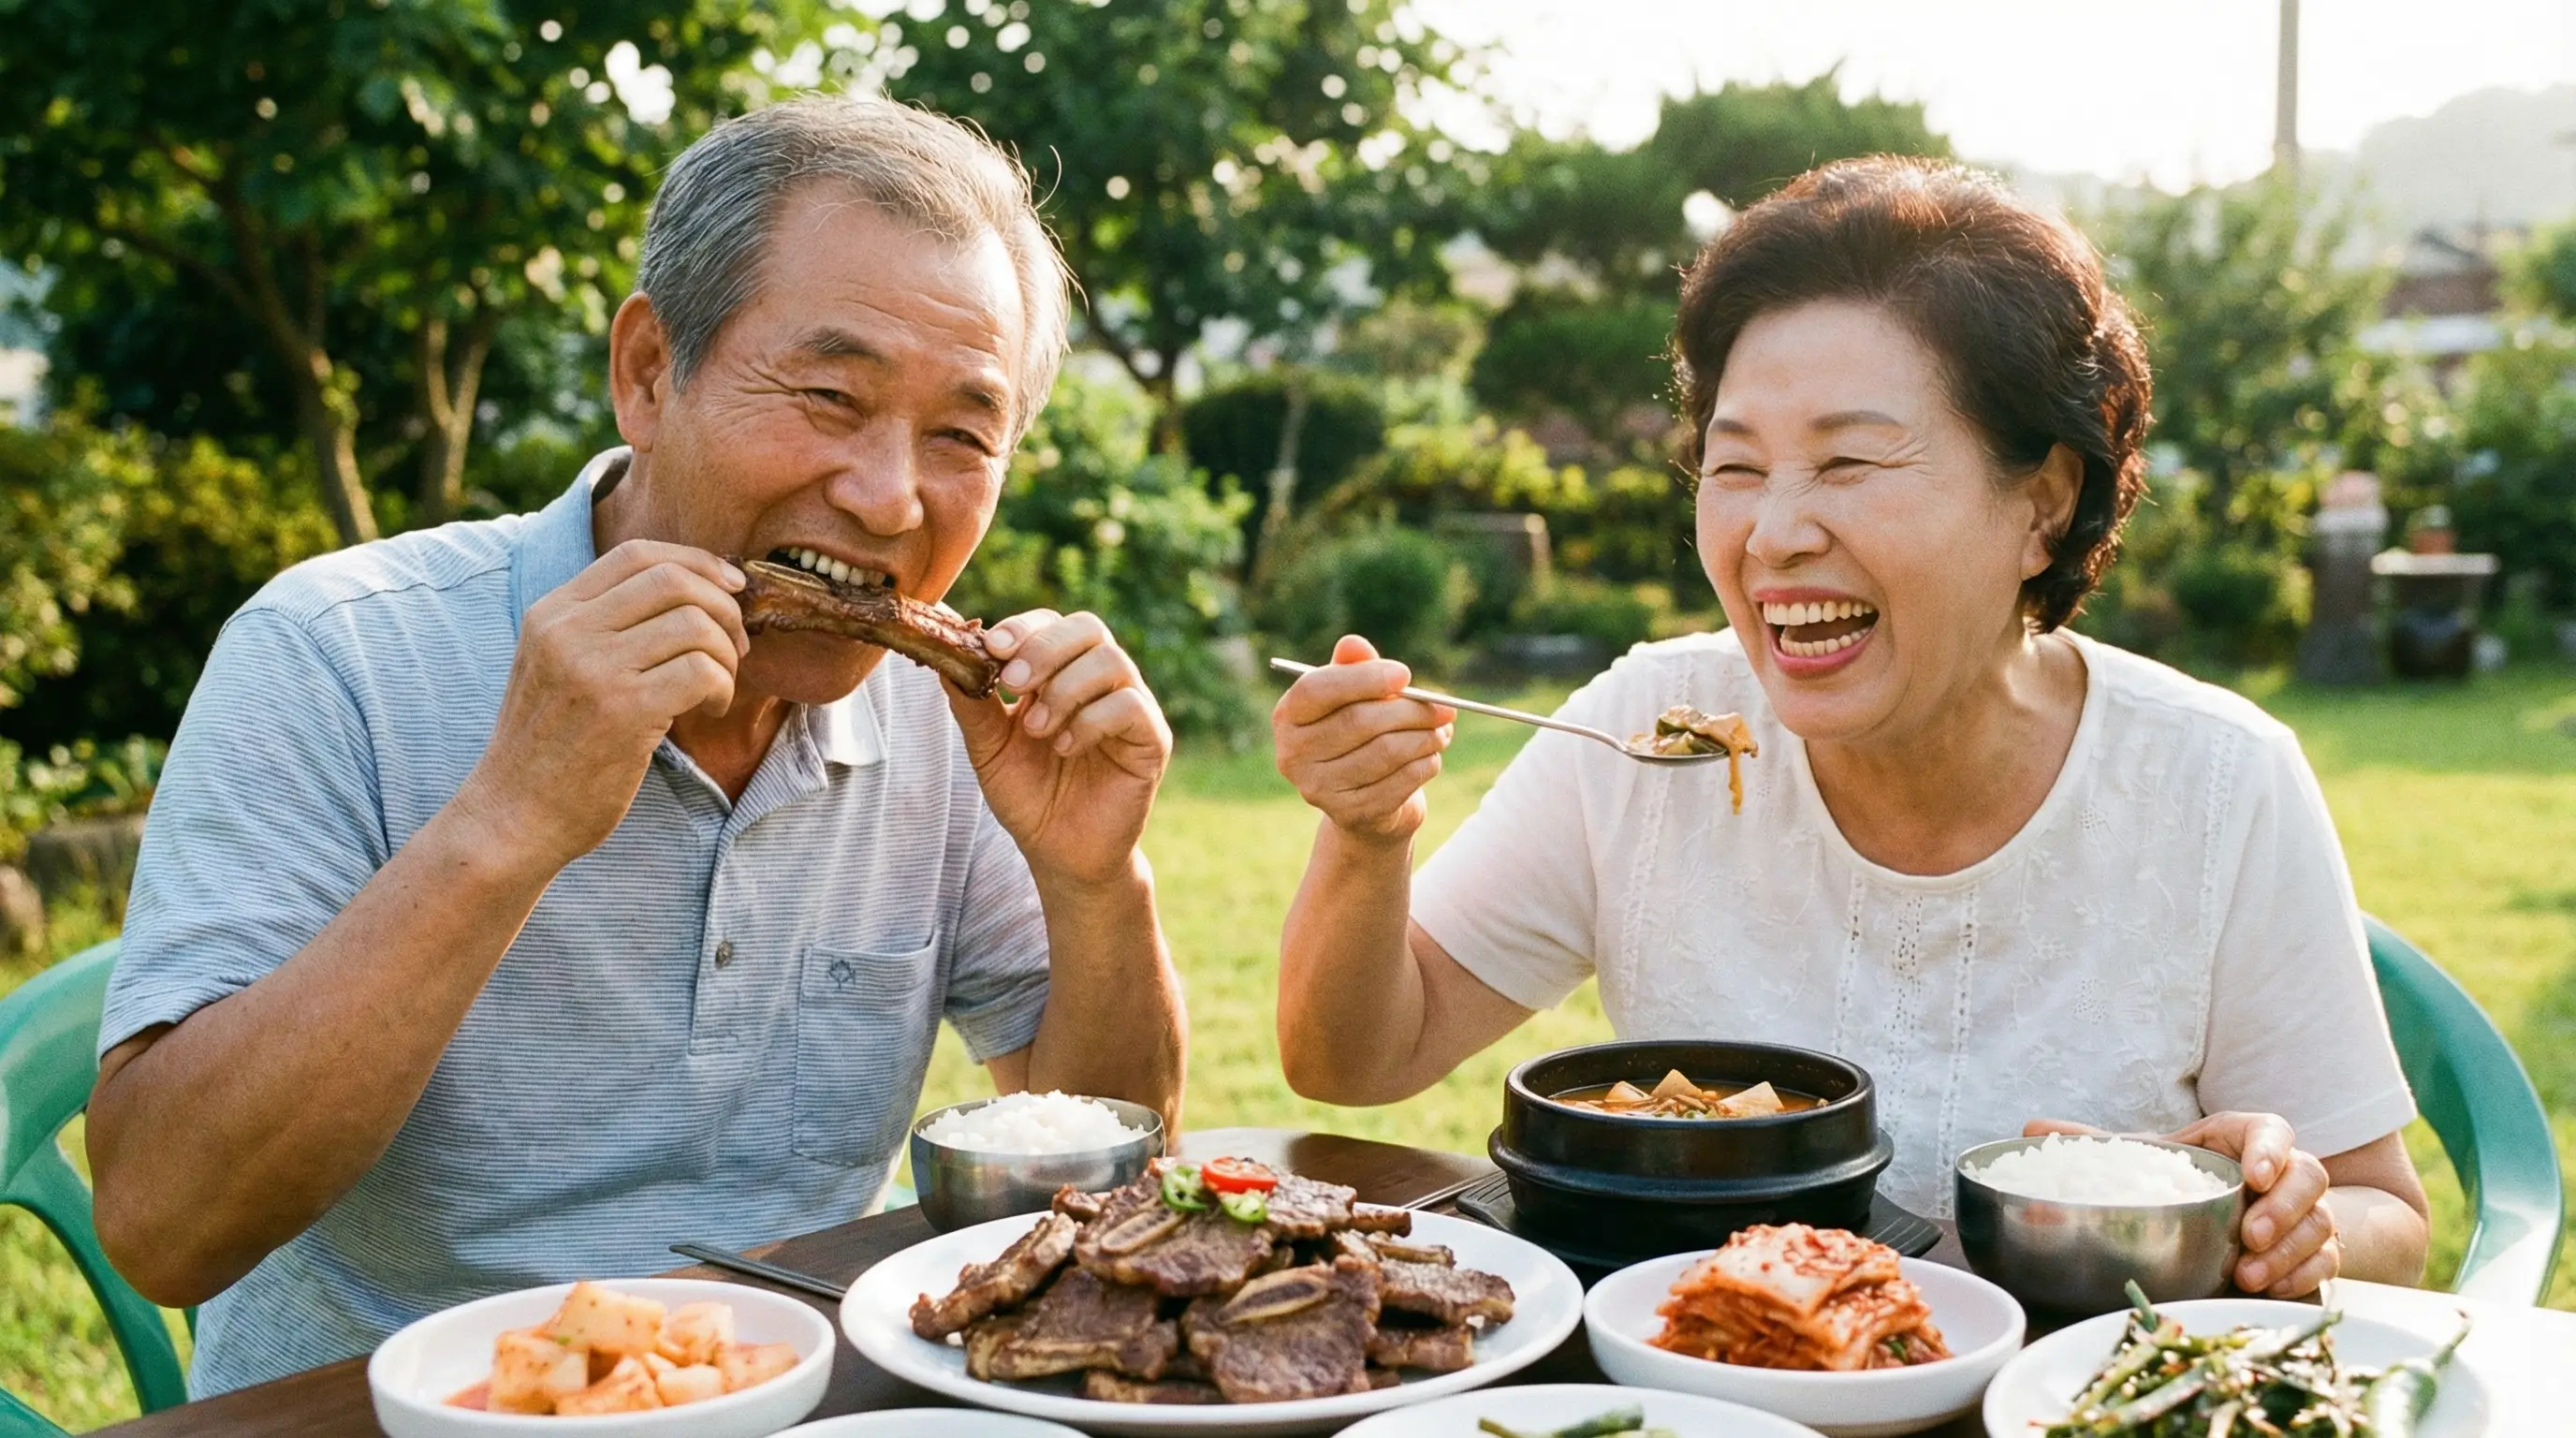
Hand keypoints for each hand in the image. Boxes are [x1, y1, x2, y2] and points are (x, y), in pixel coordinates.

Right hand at [456, 541, 747, 869]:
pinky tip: (709, 710)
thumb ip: (602, 626)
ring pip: (695, 625)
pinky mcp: (624, 711)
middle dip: (723, 607)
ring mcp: (594, 670)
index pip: (636, 554)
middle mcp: (568, 632)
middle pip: (673, 580)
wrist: (513, 816)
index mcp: (551, 613)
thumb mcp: (556, 666)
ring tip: (717, 686)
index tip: (731, 585)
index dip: (696, 562)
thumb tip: (693, 590)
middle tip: (736, 646)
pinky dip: (722, 688)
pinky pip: (701, 672)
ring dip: (727, 655)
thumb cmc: (549, 747)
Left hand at [948, 609, 1169, 885]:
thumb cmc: (1028, 794)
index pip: (1051, 623)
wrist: (1059, 853)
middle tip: (1013, 683)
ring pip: (1111, 661)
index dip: (1023, 627)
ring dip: (1065, 689)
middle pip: (1088, 627)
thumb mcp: (989, 747)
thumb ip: (972, 703)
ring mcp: (1131, 706)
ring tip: (1036, 730)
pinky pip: (1130, 706)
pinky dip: (1091, 721)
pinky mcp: (1152, 739)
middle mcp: (1101, 680)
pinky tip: (1066, 748)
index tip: (991, 647)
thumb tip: (944, 654)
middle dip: (1044, 649)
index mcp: (1063, 672)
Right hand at [1272, 635, 1455, 843]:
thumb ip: (1354, 667)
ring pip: (1385, 752)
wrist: (1363, 801)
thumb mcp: (1354, 696)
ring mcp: (1317, 789)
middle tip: (1445, 708)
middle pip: (1359, 721)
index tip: (1405, 675)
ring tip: (1442, 731)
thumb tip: (1353, 644)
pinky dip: (1424, 765)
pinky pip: (1399, 783)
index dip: (1363, 678)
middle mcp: (1292, 754)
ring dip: (1424, 738)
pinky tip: (1431, 757)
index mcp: (1288, 716)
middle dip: (1411, 711)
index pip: (1318, 689)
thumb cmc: (1359, 734)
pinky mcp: (1347, 814)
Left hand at [2023, 1112, 2338, 1296]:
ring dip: (2289, 1251)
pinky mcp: (2317, 1250)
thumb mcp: (2149, 1160)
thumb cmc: (2195, 1181)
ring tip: (2249, 1274)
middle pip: (2308, 1177)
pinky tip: (2270, 1289)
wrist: (2246, 1215)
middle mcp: (2284, 1172)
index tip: (2254, 1174)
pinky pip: (2326, 1262)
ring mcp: (2306, 1212)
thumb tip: (2031, 1129)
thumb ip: (2097, 1146)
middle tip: (2249, 1234)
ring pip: (2319, 1223)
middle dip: (2283, 1208)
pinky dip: (2301, 1277)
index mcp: (2244, 1139)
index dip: (2271, 1149)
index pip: (2273, 1129)